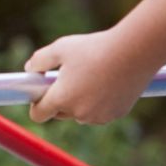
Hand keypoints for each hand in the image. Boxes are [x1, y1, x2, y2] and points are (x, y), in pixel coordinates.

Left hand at [25, 30, 161, 124]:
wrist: (135, 52)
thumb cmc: (94, 49)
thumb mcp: (60, 48)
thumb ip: (39, 60)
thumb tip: (30, 70)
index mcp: (61, 98)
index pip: (39, 115)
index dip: (36, 105)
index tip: (38, 93)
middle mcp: (79, 113)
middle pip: (59, 113)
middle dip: (59, 99)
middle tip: (66, 78)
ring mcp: (99, 116)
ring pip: (80, 114)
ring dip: (79, 102)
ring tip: (88, 77)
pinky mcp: (117, 114)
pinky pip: (100, 112)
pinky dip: (98, 103)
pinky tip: (105, 83)